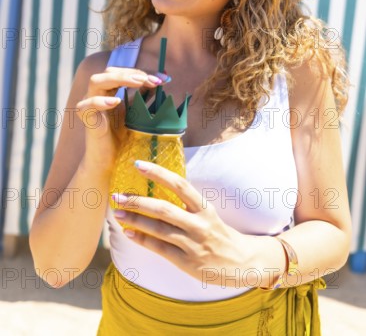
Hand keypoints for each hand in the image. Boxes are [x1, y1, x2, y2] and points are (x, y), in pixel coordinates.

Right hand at [76, 68, 162, 170]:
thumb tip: (160, 81)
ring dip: (118, 79)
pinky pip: (87, 105)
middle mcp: (97, 94)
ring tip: (138, 82)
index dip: (142, 72)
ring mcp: (89, 105)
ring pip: (96, 81)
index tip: (162, 78)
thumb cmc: (122, 136)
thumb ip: (143, 96)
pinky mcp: (86, 119)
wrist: (109, 161)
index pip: (123, 72)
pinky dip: (100, 101)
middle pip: (110, 72)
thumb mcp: (137, 113)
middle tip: (152, 80)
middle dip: (132, 73)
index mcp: (109, 90)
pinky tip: (116, 102)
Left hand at [112, 161, 266, 288]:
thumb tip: (155, 189)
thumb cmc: (219, 233)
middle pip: (164, 209)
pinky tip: (128, 232)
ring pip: (159, 229)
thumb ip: (186, 203)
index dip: (158, 173)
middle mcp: (199, 224)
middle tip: (117, 194)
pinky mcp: (187, 262)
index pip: (179, 184)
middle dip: (138, 201)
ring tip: (117, 213)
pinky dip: (142, 240)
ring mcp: (193, 243)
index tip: (138, 164)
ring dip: (136, 220)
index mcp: (204, 207)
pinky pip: (160, 249)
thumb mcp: (207, 214)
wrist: (241, 262)